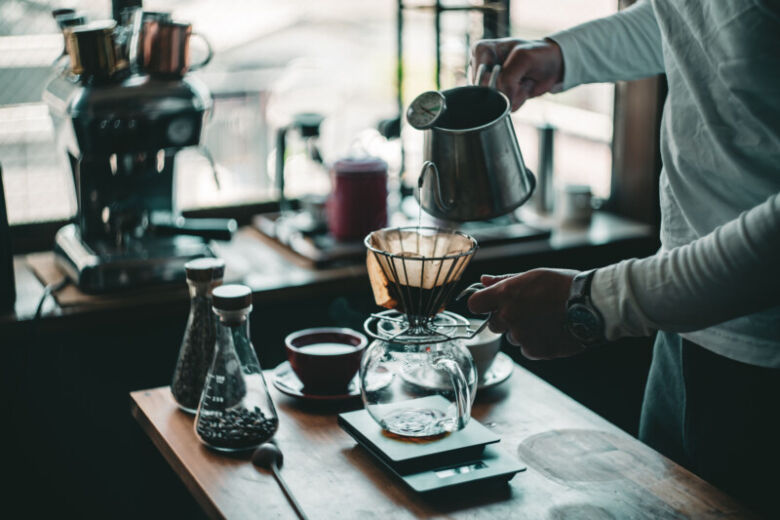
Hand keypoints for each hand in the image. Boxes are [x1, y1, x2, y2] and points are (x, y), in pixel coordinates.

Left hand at [467, 269, 584, 359]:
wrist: (591, 305)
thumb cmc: (564, 286)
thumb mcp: (532, 275)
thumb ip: (503, 280)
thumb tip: (483, 281)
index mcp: (505, 295)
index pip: (474, 304)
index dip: (481, 304)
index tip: (489, 304)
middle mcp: (509, 316)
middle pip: (493, 324)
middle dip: (505, 319)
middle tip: (528, 310)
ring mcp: (520, 336)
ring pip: (512, 337)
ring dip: (523, 331)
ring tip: (545, 319)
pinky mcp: (534, 351)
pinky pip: (527, 349)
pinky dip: (535, 343)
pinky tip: (550, 331)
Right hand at [470, 38, 563, 110]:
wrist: (553, 65)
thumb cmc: (537, 54)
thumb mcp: (523, 58)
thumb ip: (507, 78)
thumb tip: (501, 102)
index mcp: (480, 51)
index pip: (481, 77)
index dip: (500, 79)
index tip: (516, 68)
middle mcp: (479, 67)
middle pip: (486, 92)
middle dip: (509, 88)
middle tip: (522, 76)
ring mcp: (488, 83)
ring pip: (495, 102)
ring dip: (515, 94)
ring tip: (523, 81)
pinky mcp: (497, 96)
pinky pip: (503, 108)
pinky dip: (518, 100)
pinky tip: (523, 88)